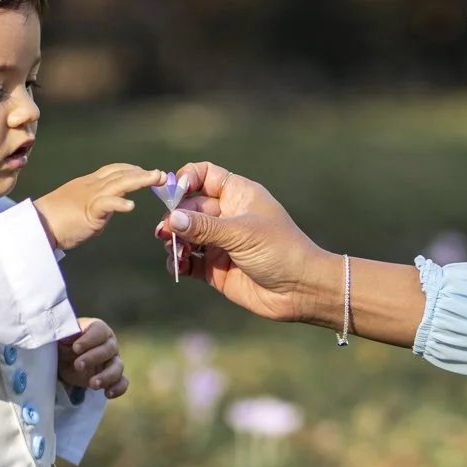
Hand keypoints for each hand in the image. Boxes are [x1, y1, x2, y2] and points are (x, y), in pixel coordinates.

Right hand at [35, 164, 166, 251]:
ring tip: (157, 179)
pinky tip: (132, 206)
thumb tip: (110, 211)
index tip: (146, 172)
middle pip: (121, 173)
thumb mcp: (80, 208)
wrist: (36, 225)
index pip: (113, 170)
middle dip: (143, 173)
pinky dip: (120, 203)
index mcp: (89, 183)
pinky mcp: (87, 211)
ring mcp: (89, 196)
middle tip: (162, 174)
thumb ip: (98, 207)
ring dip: (140, 180)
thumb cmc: (55, 220)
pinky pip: (106, 204)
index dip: (132, 169)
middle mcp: (91, 185)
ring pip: (119, 183)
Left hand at [58, 318, 126, 398]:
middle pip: (109, 349)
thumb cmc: (63, 345)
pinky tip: (108, 394)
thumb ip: (64, 336)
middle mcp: (109, 343)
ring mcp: (113, 361)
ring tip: (92, 384)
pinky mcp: (114, 377)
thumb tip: (69, 338)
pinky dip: (118, 388)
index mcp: (96, 329)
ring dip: (106, 376)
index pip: (99, 330)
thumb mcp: (60, 338)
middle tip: (78, 365)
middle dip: (94, 358)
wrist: (64, 361)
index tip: (76, 348)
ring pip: (117, 367)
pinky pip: (122, 382)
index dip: (89, 340)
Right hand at [158, 162, 337, 322]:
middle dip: (174, 217)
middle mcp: (227, 216)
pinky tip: (178, 265)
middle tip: (166, 231)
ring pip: (185, 234)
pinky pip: (189, 261)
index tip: (173, 193)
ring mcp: (221, 242)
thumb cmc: (280, 251)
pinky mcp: (216, 268)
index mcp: (238, 195)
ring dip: (174, 240)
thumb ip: (205, 227)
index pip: (205, 176)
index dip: (186, 179)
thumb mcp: (242, 233)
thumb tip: (171, 219)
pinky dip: (179, 262)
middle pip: (189, 207)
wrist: (300, 290)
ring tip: (174, 250)